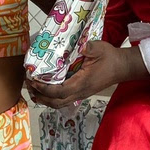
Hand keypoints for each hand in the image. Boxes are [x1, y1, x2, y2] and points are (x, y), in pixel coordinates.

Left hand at [26, 41, 146, 108]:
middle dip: (40, 96)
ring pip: (59, 103)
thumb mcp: (99, 48)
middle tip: (28, 85)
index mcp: (82, 83)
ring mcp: (81, 94)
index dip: (44, 88)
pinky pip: (63, 99)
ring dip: (45, 99)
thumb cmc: (110, 57)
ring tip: (33, 89)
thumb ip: (89, 47)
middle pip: (56, 102)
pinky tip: (46, 89)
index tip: (33, 80)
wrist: (122, 67)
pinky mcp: (81, 92)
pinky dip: (52, 97)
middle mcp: (80, 92)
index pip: (59, 92)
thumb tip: (80, 45)